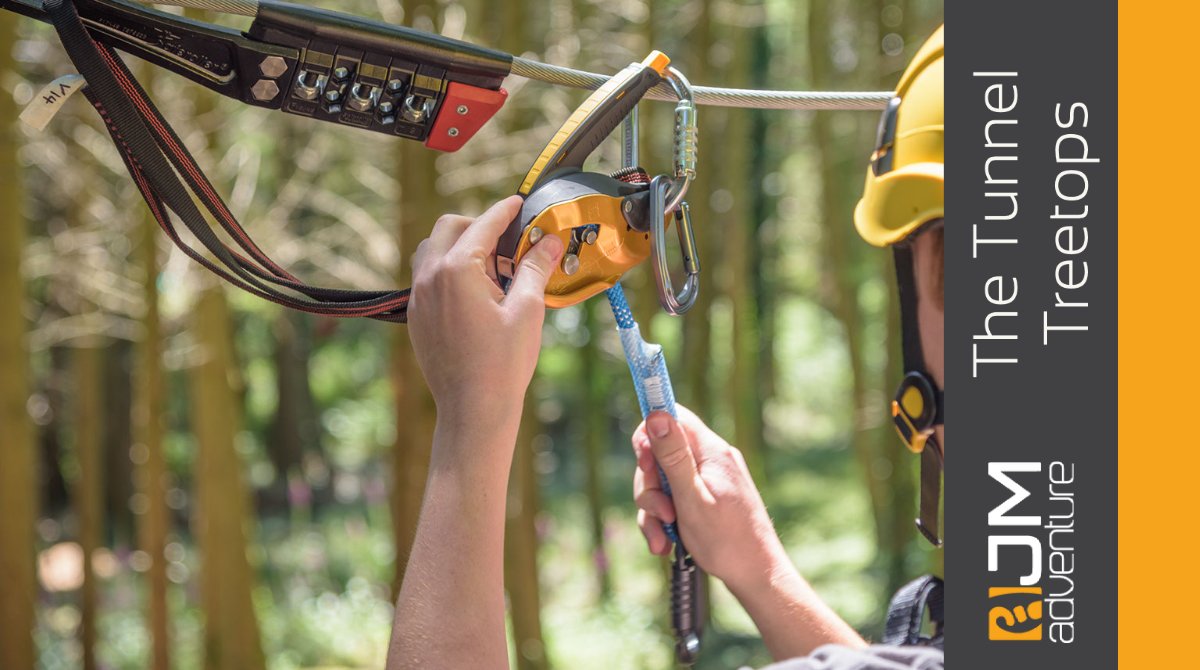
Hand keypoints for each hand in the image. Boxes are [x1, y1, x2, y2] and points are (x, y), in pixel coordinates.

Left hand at [407, 196, 563, 440]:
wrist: (473, 409)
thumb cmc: (503, 363)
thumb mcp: (527, 310)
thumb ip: (535, 267)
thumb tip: (548, 240)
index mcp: (457, 270)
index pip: (483, 224)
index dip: (504, 210)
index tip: (518, 203)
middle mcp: (430, 277)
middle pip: (449, 227)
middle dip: (478, 226)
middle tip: (507, 243)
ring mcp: (418, 297)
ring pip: (432, 250)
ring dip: (460, 247)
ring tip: (491, 271)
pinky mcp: (416, 316)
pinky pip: (427, 277)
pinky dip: (449, 270)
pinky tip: (476, 294)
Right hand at [631, 405, 787, 591]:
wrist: (756, 577)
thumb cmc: (727, 542)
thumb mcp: (691, 498)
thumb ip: (673, 456)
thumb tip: (657, 413)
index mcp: (712, 452)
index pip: (674, 416)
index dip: (649, 433)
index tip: (643, 462)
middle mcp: (712, 459)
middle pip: (661, 454)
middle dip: (649, 487)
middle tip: (660, 513)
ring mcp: (709, 479)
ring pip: (663, 481)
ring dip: (654, 510)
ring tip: (662, 540)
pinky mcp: (706, 498)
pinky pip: (674, 498)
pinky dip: (665, 519)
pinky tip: (667, 543)